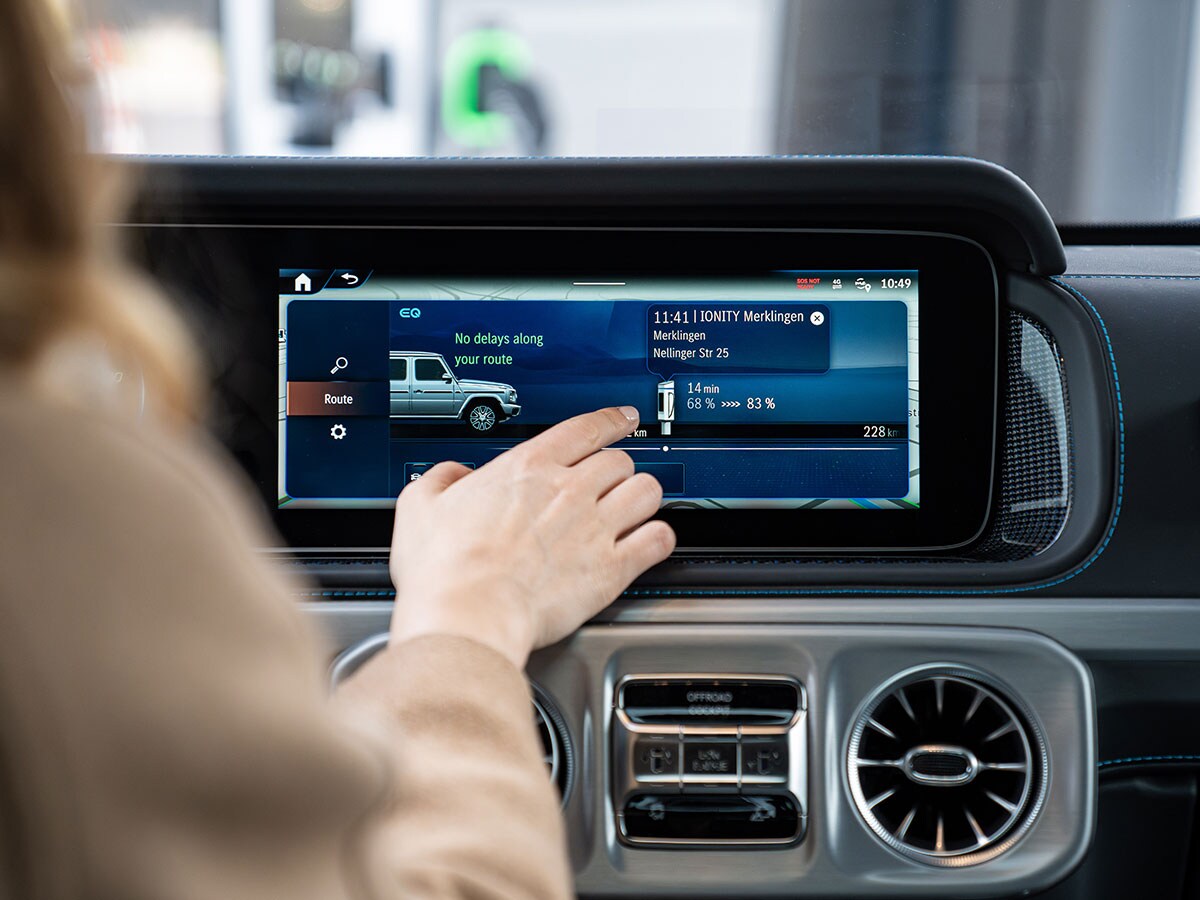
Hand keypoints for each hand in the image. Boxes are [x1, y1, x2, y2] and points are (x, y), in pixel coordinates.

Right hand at [388, 406, 675, 668]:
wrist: (469, 615)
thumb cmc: (444, 568)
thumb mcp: (420, 506)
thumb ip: (440, 480)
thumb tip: (451, 476)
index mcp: (528, 468)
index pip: (585, 428)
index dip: (611, 420)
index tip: (622, 420)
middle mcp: (569, 491)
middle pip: (620, 460)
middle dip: (618, 468)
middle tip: (612, 480)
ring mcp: (595, 528)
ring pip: (647, 492)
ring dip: (642, 497)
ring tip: (633, 506)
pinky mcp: (611, 570)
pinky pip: (657, 541)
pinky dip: (658, 538)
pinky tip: (650, 542)